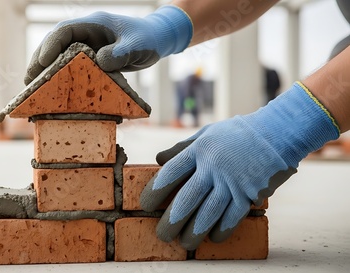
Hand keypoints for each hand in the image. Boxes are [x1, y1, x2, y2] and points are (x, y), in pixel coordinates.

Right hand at [24, 5, 192, 84]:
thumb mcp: (137, 45)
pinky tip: (52, 89)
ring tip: (32, 87)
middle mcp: (86, 33)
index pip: (65, 31)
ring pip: (59, 54)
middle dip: (40, 60)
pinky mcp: (89, 57)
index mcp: (94, 24)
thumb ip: (121, 52)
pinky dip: (59, 75)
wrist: (156, 40)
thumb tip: (100, 62)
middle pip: (55, 43)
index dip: (51, 45)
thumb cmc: (148, 39)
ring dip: (45, 69)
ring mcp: (86, 45)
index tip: (42, 61)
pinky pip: (69, 65)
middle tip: (28, 81)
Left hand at [140, 82, 339, 249]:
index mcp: (199, 150)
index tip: (145, 205)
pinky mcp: (250, 192)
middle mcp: (213, 167)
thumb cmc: (236, 134)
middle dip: (172, 221)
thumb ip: (182, 148)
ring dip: (194, 231)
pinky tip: (212, 238)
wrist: (277, 132)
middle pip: (187, 199)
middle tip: (162, 234)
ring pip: (209, 213)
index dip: (155, 191)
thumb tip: (158, 159)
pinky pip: (233, 216)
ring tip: (184, 243)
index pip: (171, 173)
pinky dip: (222, 229)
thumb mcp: (206, 134)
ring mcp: (232, 181)